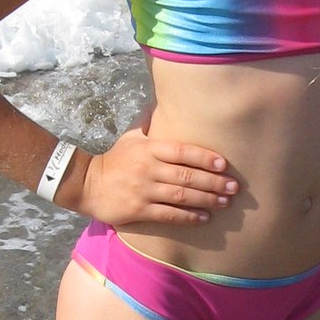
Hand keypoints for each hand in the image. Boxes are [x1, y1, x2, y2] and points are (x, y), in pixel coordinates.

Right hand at [70, 123, 238, 226]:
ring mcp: (143, 190)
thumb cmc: (115, 159)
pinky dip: (188, 217)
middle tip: (234, 187)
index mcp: (149, 148)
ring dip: (206, 200)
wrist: (85, 184)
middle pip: (186, 176)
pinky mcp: (138, 210)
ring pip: (181, 196)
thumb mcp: (131, 137)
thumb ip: (150, 122)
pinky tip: (204, 218)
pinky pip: (168, 215)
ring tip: (225, 203)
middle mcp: (147, 169)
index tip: (224, 164)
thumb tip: (166, 101)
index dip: (204, 157)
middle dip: (213, 182)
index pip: (182, 151)